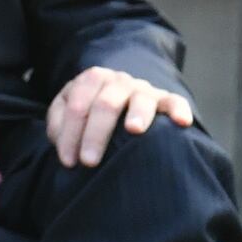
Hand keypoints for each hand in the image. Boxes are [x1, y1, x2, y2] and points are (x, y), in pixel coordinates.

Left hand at [46, 64, 192, 167]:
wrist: (119, 97)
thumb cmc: (88, 112)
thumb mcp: (66, 111)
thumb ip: (59, 122)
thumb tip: (62, 141)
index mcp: (91, 80)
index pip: (76, 106)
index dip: (69, 134)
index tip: (68, 161)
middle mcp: (119, 81)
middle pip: (105, 104)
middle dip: (95, 134)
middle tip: (88, 161)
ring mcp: (143, 89)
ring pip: (140, 100)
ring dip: (137, 114)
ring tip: (133, 130)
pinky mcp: (166, 99)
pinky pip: (175, 101)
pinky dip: (179, 110)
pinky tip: (182, 123)